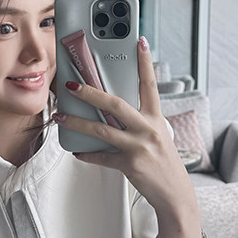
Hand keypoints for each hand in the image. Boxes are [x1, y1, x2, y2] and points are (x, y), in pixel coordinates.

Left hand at [52, 37, 202, 237]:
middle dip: (90, 93)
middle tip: (72, 85)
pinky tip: (77, 152)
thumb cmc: (164, 166)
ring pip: (101, 130)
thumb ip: (138, 124)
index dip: (145, 62)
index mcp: (156, 119)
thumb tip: (111, 115)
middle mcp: (148, 129)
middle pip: (115, 104)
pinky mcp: (130, 165)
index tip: (139, 41)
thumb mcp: (157, 138)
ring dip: (77, 123)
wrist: (176, 196)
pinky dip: (87, 155)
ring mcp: (139, 147)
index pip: (150, 84)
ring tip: (60, 117)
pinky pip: (101, 157)